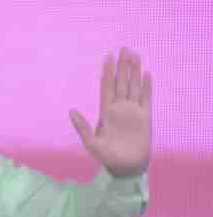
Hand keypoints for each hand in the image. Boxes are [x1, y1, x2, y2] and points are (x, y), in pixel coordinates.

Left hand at [70, 47, 151, 176]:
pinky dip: (147, 86)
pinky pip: (146, 98)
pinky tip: (147, 73)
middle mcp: (119, 108)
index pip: (106, 86)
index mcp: (106, 111)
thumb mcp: (90, 143)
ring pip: (133, 86)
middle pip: (121, 82)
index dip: (107, 72)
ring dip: (134, 71)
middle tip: (124, 48)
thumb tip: (70, 111)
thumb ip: (82, 127)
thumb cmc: (107, 157)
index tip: (107, 57)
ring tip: (135, 55)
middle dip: (123, 66)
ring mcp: (132, 111)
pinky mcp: (145, 118)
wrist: (126, 167)